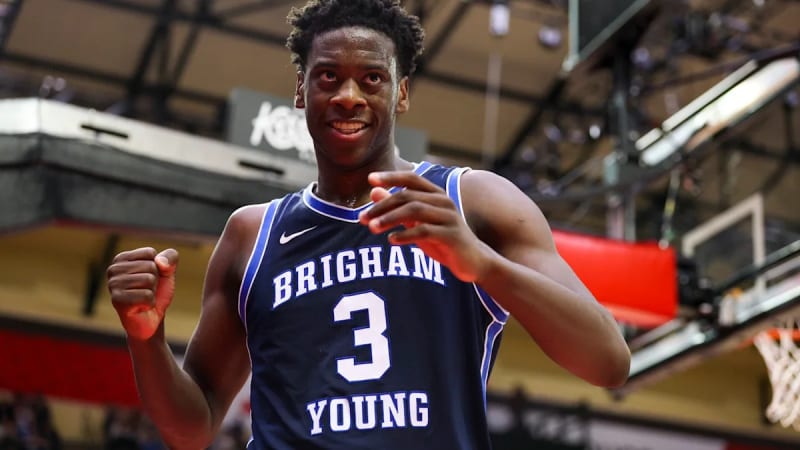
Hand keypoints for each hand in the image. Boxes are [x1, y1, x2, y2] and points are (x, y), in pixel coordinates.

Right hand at [106, 247, 178, 340]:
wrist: (152, 318)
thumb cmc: (157, 292)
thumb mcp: (168, 271)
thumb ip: (170, 257)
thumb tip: (159, 262)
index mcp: (122, 258)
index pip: (150, 253)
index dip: (158, 267)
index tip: (149, 277)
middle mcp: (113, 269)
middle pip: (150, 266)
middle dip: (155, 281)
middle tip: (147, 290)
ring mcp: (113, 285)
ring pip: (148, 280)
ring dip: (152, 292)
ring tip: (143, 298)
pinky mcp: (117, 300)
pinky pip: (146, 295)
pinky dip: (150, 302)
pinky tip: (141, 307)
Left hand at [358, 170, 493, 281]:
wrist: (473, 262)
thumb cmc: (443, 240)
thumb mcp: (417, 223)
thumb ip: (397, 208)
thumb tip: (373, 191)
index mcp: (436, 195)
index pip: (412, 178)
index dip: (391, 177)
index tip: (370, 179)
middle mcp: (444, 202)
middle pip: (408, 196)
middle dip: (382, 206)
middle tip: (362, 218)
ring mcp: (450, 218)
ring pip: (415, 211)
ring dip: (390, 218)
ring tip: (371, 228)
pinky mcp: (452, 236)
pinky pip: (425, 231)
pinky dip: (406, 234)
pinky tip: (391, 240)